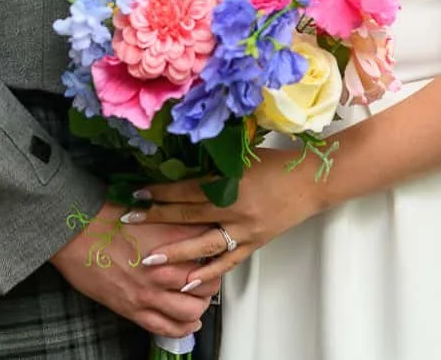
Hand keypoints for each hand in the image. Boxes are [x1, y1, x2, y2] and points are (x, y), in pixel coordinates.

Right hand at [49, 200, 221, 336]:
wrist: (73, 233)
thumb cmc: (103, 217)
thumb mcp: (146, 208)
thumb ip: (172, 217)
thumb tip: (191, 218)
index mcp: (170, 239)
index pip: (210, 248)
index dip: (217, 249)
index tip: (216, 248)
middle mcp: (164, 268)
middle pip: (207, 282)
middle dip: (212, 280)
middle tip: (209, 276)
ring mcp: (149, 291)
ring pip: (192, 309)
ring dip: (200, 305)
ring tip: (198, 299)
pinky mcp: (134, 308)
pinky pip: (167, 327)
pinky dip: (183, 328)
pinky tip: (189, 323)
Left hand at [127, 147, 328, 287]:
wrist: (310, 182)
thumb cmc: (276, 163)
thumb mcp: (242, 158)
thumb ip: (214, 168)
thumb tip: (180, 170)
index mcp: (232, 182)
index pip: (188, 189)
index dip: (162, 191)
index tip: (137, 193)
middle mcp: (236, 208)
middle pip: (190, 215)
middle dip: (157, 218)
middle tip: (130, 221)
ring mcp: (246, 230)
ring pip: (205, 244)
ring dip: (175, 252)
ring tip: (150, 260)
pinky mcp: (255, 243)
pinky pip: (228, 261)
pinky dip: (208, 272)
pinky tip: (188, 280)